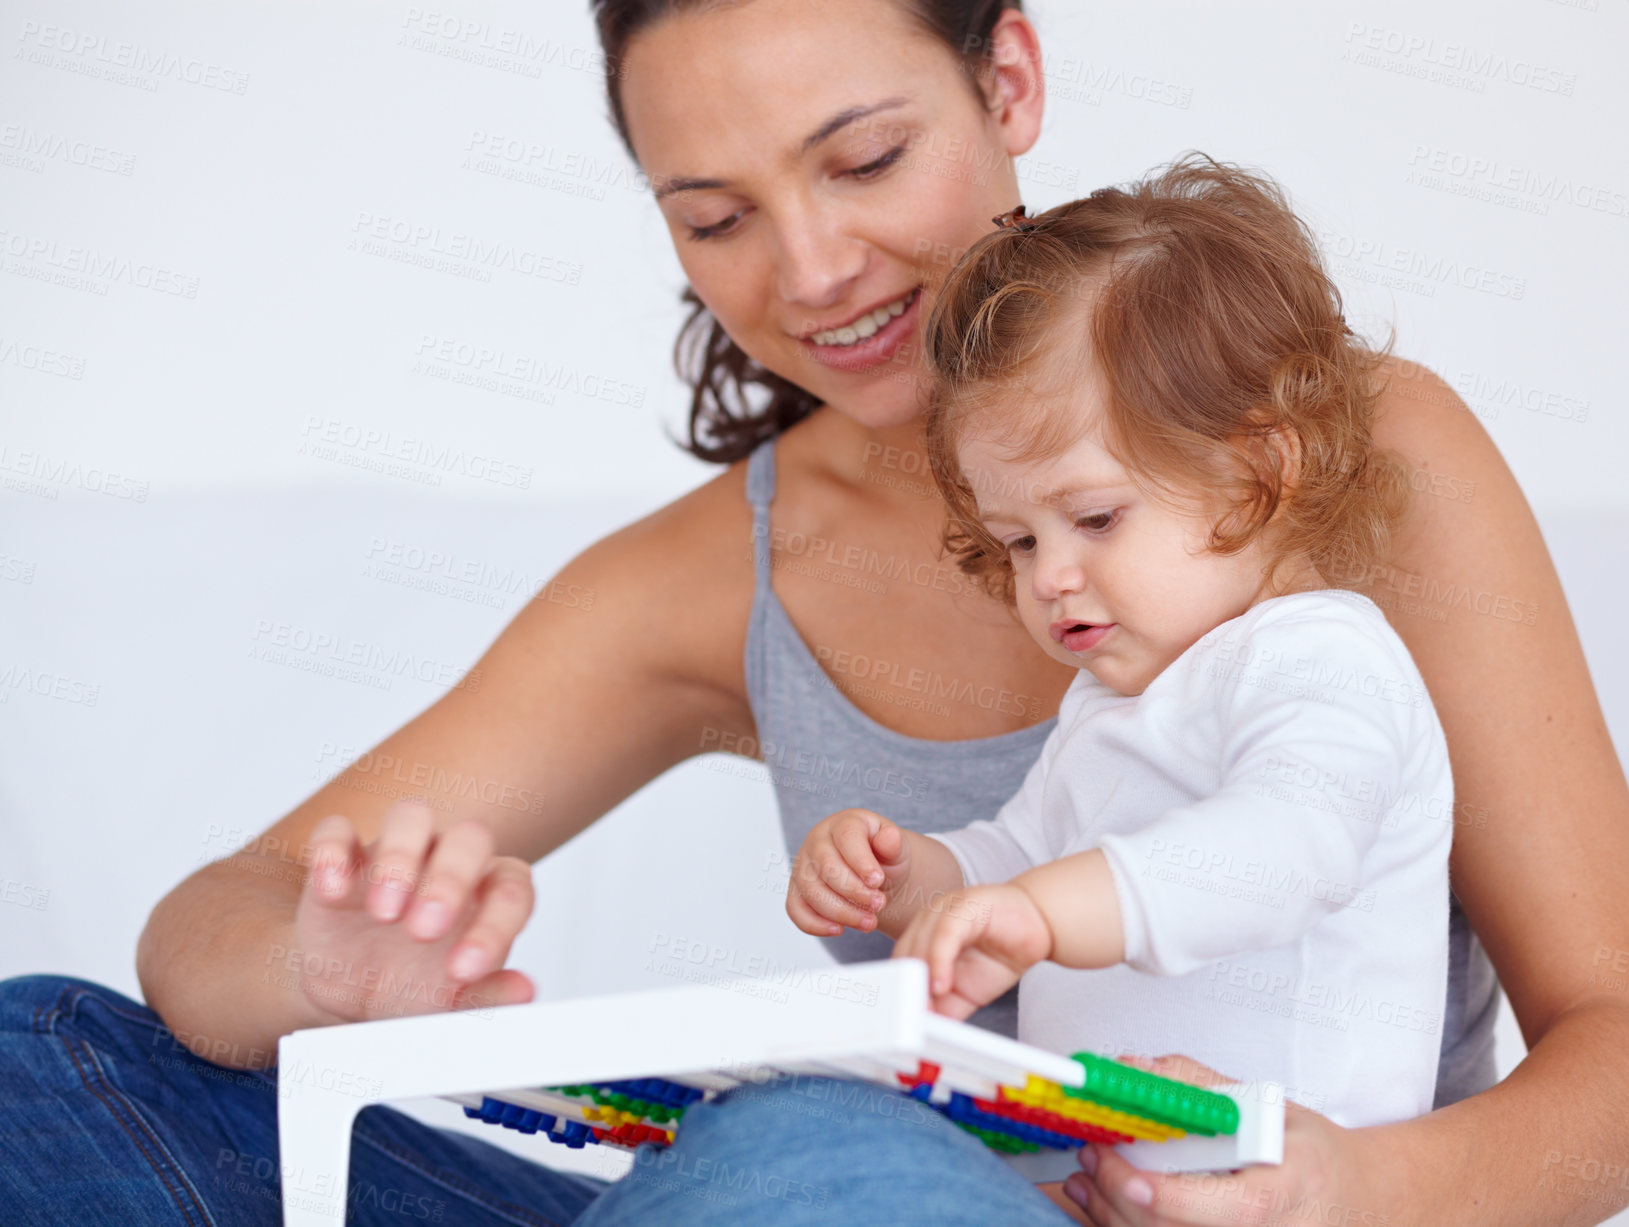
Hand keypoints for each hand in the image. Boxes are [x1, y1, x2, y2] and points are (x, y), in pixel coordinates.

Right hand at [287, 800, 536, 1023]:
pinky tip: (332, 892)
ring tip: (384, 913)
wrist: (351, 994)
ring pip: (411, 816)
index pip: (512, 888)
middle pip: (470, 838)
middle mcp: (449, 861)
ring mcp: (397, 853)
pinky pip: (337, 831)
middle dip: (451, 879)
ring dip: (399, 857)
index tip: (465, 970)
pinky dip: (331, 852)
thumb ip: (489, 996)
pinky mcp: (343, 857)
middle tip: (425, 932)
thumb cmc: (413, 987)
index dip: (495, 925)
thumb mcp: (449, 1004)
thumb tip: (524, 991)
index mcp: (488, 892)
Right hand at [786, 808, 910, 936]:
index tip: (878, 881)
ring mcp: (803, 867)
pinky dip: (815, 924)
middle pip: (826, 866)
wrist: (873, 875)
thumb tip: (890, 838)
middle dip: (854, 891)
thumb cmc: (882, 857)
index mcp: (843, 824)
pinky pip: (795, 909)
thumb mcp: (896, 847)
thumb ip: (893, 844)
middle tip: (880, 904)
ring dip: (841, 912)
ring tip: (869, 922)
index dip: (861, 861)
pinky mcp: (797, 891)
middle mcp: (817, 841)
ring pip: (811, 891)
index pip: (846, 837)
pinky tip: (839, 930)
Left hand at [891, 883, 1051, 1019]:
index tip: (899, 1020)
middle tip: (908, 1019)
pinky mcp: (965, 906)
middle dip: (905, 990)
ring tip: (925, 1007)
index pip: (899, 965)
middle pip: (904, 955)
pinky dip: (939, 962)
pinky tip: (942, 985)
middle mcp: (928, 922)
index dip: (898, 992)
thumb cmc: (1000, 954)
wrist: (1039, 926)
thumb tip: (925, 1032)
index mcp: (923, 939)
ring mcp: (944, 910)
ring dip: (920, 979)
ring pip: (920, 944)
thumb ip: (946, 1009)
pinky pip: (944, 935)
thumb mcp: (968, 993)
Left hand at [1063, 1055, 1353, 1225]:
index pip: (1224, 1207)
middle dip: (1117, 1197)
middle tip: (1088, 1158)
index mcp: (1283, 1191)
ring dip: (1111, 1218)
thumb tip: (1132, 1069)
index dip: (1160, 1192)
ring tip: (1083, 1181)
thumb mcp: (1265, 1106)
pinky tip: (1104, 1207)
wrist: (1354, 1201)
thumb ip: (1195, 1086)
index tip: (1111, 1159)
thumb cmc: (1308, 1154)